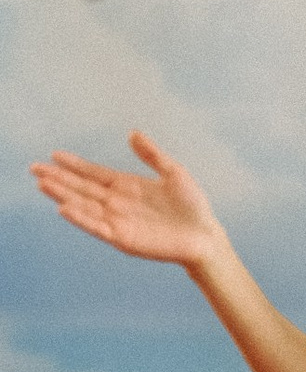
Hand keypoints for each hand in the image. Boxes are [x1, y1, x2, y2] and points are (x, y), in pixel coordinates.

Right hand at [30, 132, 227, 271]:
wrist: (205, 236)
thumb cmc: (192, 206)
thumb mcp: (173, 173)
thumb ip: (152, 155)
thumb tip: (133, 133)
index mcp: (127, 186)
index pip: (94, 173)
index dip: (74, 165)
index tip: (54, 155)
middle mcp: (117, 203)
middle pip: (82, 188)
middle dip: (58, 179)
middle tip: (34, 168)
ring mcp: (118, 221)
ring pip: (84, 206)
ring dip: (63, 196)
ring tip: (42, 185)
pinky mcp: (123, 238)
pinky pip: (97, 227)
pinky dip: (81, 219)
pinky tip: (65, 208)